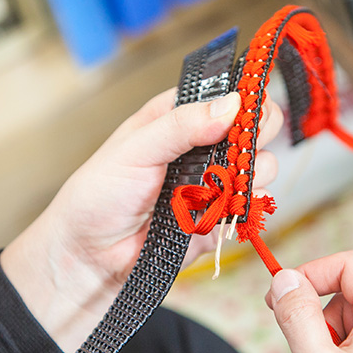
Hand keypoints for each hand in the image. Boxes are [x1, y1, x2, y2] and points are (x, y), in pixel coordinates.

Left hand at [1, 88, 281, 352]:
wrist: (92, 256)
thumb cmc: (100, 195)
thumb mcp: (135, 149)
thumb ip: (181, 125)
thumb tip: (230, 105)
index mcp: (177, 119)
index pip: (224, 96)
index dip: (244, 98)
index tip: (251, 108)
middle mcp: (201, 147)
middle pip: (253, 128)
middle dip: (257, 134)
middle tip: (244, 144)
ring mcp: (213, 183)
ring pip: (261, 167)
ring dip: (253, 172)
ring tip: (226, 181)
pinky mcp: (219, 217)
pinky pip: (250, 206)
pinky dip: (247, 206)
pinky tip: (227, 207)